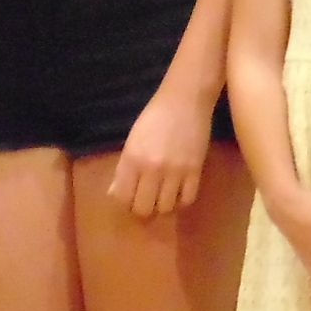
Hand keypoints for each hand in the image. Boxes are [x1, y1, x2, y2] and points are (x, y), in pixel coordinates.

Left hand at [108, 84, 213, 218]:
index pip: (122, 197)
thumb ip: (124, 168)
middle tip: (145, 203)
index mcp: (132, 159)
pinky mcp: (195, 170)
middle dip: (142, 210)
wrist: (184, 101)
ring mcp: (175, 171)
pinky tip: (177, 193)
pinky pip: (187, 199)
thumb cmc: (154, 117)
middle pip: (144, 208)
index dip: (123, 203)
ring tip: (161, 198)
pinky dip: (181, 201)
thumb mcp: (132, 141)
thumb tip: (115, 193)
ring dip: (162, 207)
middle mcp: (152, 168)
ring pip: (166, 208)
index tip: (128, 200)